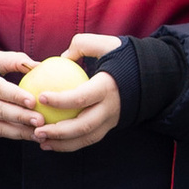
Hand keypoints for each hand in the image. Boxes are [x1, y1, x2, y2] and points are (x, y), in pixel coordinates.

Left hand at [31, 33, 124, 153]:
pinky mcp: (109, 127)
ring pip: (85, 138)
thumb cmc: (123, 58)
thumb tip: (62, 57)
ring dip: (61, 143)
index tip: (40, 96)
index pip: (82, 98)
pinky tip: (51, 142)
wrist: (151, 76)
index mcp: (108, 88)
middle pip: (83, 126)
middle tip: (37, 130)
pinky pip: (88, 139)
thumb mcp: (107, 44)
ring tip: (40, 140)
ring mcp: (111, 120)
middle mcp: (110, 108)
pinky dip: (69, 144)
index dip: (60, 100)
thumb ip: (83, 45)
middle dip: (58, 131)